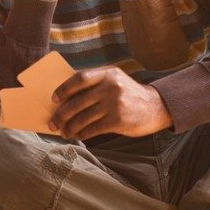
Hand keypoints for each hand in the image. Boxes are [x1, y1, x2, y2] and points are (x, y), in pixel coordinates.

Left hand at [50, 66, 172, 139]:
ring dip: (70, 127)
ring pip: (83, 118)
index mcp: (108, 73)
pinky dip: (82, 134)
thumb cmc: (128, 94)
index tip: (54, 99)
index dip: (64, 89)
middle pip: (77, 102)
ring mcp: (115, 104)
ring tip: (64, 132)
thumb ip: (94, 84)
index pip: (79, 78)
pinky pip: (93, 129)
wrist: (156, 107)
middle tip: (52, 123)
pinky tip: (78, 136)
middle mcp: (111, 86)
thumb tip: (64, 98)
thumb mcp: (115, 81)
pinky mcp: (118, 120)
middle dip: (61, 115)